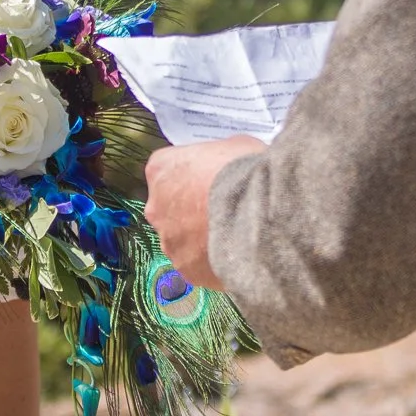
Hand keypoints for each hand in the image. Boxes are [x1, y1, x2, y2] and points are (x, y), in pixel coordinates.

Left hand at [143, 133, 267, 291]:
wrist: (259, 214)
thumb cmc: (244, 171)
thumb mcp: (236, 146)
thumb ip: (221, 155)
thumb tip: (229, 162)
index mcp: (161, 169)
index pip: (168, 169)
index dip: (193, 174)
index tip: (212, 176)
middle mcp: (156, 206)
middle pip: (171, 207)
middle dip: (193, 208)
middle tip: (223, 207)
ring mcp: (169, 241)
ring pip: (183, 239)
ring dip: (202, 237)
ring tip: (235, 234)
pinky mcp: (186, 269)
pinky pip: (198, 264)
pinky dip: (214, 261)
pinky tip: (238, 253)